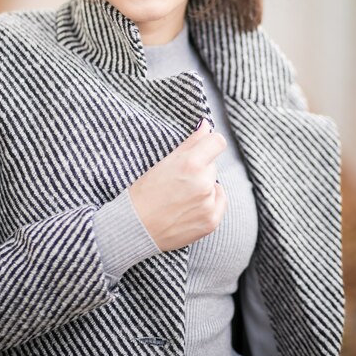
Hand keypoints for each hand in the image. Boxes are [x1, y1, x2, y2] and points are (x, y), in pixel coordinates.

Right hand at [128, 119, 226, 251]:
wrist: (136, 228)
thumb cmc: (144, 193)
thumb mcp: (163, 162)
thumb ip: (190, 143)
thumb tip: (206, 126)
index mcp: (190, 164)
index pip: (217, 141)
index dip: (209, 142)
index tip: (201, 147)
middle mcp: (203, 183)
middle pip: (213, 164)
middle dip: (200, 167)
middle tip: (179, 178)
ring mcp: (208, 204)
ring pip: (214, 183)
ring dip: (204, 185)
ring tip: (181, 195)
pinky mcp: (211, 221)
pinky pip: (219, 200)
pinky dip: (209, 201)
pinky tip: (190, 205)